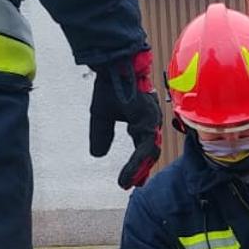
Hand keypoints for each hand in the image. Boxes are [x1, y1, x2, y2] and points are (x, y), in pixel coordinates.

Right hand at [90, 50, 162, 189]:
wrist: (113, 65)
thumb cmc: (111, 85)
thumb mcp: (102, 116)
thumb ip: (102, 134)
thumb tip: (97, 155)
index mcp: (141, 118)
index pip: (142, 144)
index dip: (138, 162)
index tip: (131, 178)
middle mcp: (149, 120)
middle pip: (150, 150)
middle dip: (142, 168)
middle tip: (135, 184)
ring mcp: (151, 119)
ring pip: (149, 151)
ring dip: (139, 169)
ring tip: (130, 183)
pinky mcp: (149, 119)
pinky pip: (144, 146)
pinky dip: (136, 163)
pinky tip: (128, 175)